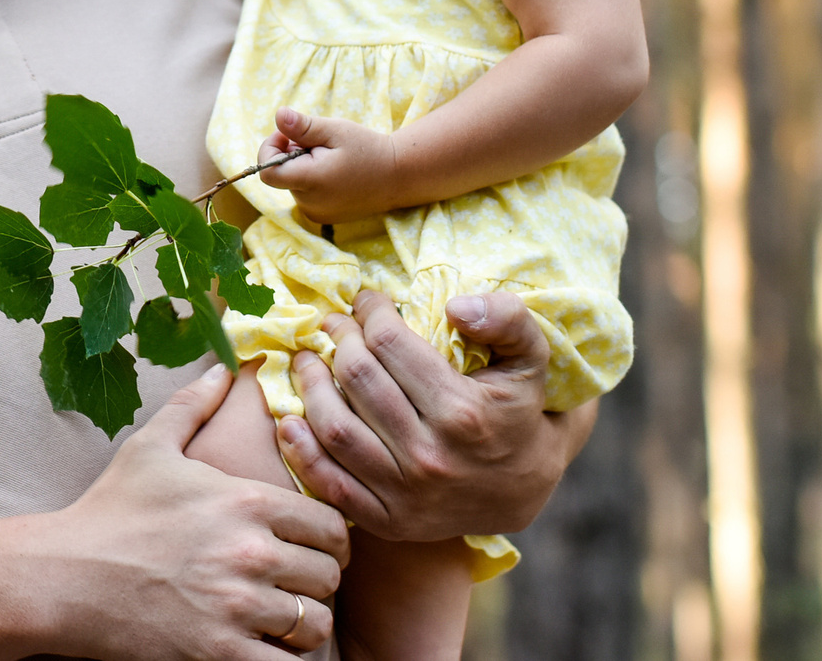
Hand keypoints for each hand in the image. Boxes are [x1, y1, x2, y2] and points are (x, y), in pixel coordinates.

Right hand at [26, 366, 349, 658]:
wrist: (64, 576)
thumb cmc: (109, 510)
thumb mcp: (150, 447)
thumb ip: (194, 405)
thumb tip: (224, 368)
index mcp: (245, 501)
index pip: (332, 527)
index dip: (327, 539)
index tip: (312, 549)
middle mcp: (250, 553)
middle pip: (329, 576)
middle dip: (315, 581)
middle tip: (292, 585)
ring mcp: (236, 607)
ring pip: (314, 623)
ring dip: (301, 624)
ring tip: (278, 619)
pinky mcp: (220, 653)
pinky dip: (283, 660)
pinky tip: (262, 648)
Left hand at [260, 108, 404, 223]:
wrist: (398, 176)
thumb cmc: (367, 149)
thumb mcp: (335, 130)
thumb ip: (303, 126)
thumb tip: (278, 116)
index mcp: (310, 181)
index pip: (267, 172)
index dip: (270, 150)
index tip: (288, 136)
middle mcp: (309, 203)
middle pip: (281, 174)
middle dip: (291, 154)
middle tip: (319, 144)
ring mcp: (316, 213)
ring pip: (292, 183)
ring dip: (302, 166)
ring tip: (331, 158)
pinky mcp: (323, 217)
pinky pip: (304, 194)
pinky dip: (311, 180)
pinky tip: (334, 172)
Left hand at [273, 290, 580, 540]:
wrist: (523, 488)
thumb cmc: (518, 410)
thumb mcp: (532, 359)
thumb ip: (508, 319)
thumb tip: (456, 306)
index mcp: (463, 412)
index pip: (390, 344)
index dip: (370, 311)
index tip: (365, 300)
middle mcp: (431, 456)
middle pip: (357, 378)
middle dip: (338, 339)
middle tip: (334, 324)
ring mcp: (406, 494)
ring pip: (334, 428)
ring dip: (309, 385)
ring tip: (307, 359)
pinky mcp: (389, 521)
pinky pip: (330, 484)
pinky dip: (301, 451)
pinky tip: (290, 418)